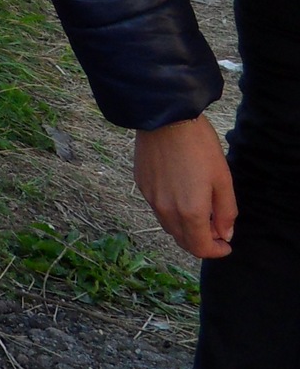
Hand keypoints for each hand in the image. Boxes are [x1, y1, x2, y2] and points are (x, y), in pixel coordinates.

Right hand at [133, 115, 236, 259]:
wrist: (165, 117)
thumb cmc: (199, 146)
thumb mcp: (223, 179)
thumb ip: (226, 211)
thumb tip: (225, 233)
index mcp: (190, 212)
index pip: (200, 248)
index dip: (216, 251)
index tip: (226, 243)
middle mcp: (167, 211)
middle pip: (182, 241)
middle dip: (200, 241)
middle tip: (215, 228)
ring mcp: (151, 198)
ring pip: (168, 226)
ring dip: (185, 227)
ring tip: (198, 210)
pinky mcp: (141, 185)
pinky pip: (157, 207)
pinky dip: (171, 210)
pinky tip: (179, 191)